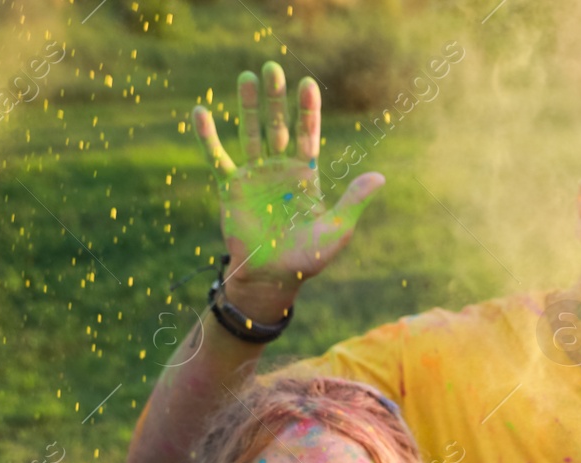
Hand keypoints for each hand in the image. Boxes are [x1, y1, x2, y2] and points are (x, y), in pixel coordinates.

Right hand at [192, 60, 382, 294]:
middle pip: (278, 125)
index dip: (307, 110)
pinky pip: (217, 157)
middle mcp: (280, 170)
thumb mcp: (337, 231)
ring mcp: (255, 176)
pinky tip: (200, 111)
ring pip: (251, 133)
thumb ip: (354, 202)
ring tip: (246, 77)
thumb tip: (380, 177)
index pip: (308, 135)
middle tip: (272, 67)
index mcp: (306, 176)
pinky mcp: (231, 188)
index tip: (308, 84)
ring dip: (247, 106)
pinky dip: (208, 136)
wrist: (273, 278)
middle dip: (276, 98)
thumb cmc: (309, 259)